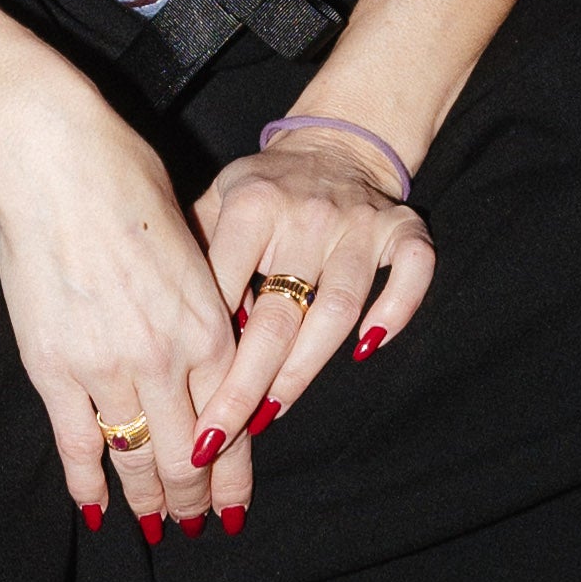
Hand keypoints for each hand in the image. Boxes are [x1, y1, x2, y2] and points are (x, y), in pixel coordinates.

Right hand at [0, 66, 252, 540]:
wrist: (60, 165)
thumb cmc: (129, 185)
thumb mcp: (192, 247)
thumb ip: (201, 306)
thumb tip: (207, 344)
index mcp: (210, 327)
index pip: (232, 422)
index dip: (234, 473)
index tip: (236, 505)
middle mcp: (168, 360)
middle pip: (188, 454)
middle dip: (195, 498)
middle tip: (198, 526)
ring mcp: (110, 370)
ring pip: (137, 458)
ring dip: (150, 502)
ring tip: (159, 530)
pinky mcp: (55, 370)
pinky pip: (77, 444)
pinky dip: (88, 484)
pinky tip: (96, 512)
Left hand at [176, 131, 432, 517]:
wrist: (335, 144)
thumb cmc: (262, 192)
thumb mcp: (216, 202)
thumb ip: (196, 257)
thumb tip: (168, 337)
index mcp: (253, 203)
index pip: (223, 285)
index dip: (203, 349)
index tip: (180, 403)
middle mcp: (308, 213)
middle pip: (278, 313)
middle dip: (245, 384)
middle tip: (218, 437)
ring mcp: (361, 223)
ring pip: (337, 308)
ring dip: (304, 368)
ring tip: (271, 412)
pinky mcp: (405, 230)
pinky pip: (412, 274)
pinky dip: (395, 312)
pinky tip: (367, 350)